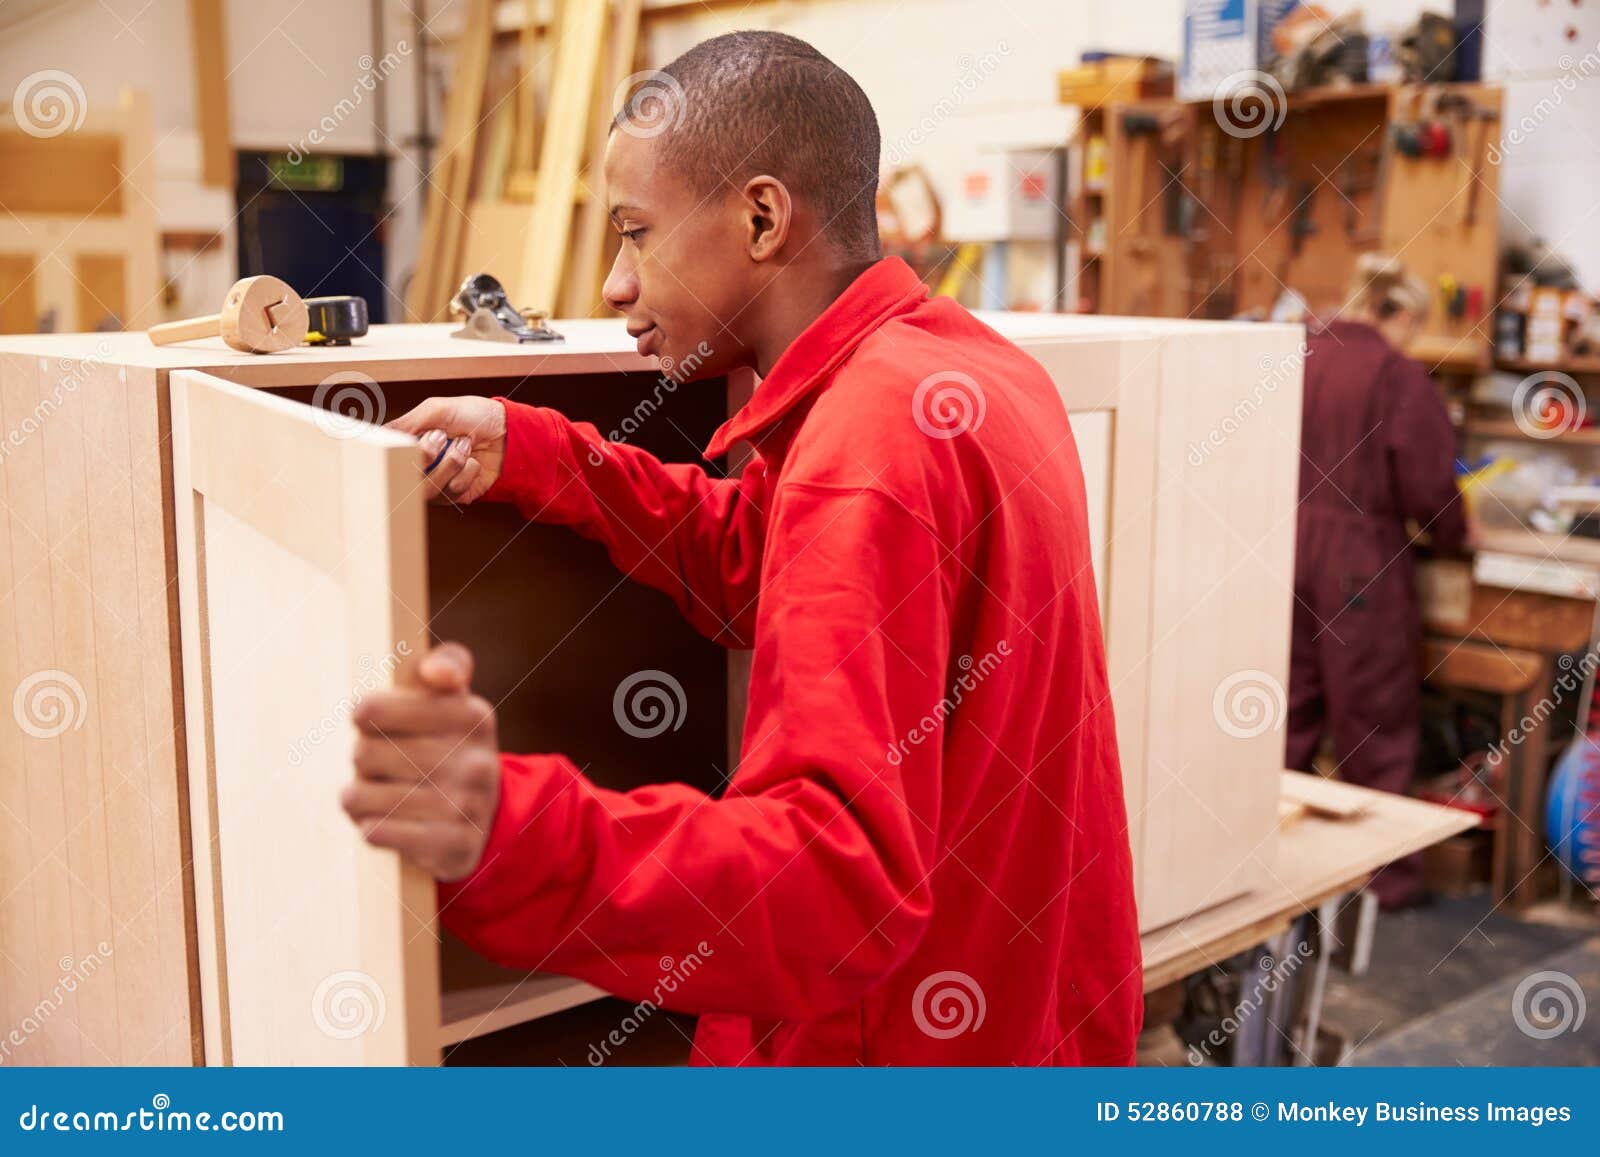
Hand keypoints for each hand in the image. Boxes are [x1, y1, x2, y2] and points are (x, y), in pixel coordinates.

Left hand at [341, 642, 500, 881]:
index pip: (374, 709)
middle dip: (361, 761)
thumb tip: (436, 671)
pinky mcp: (454, 845)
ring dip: (358, 797)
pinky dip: (370, 827)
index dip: (363, 715)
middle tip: (373, 764)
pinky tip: (377, 822)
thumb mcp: (454, 701)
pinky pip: (380, 832)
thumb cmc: (451, 746)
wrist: (488, 817)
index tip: (366, 720)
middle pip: (364, 753)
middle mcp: (475, 760)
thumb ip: (447, 664)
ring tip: (371, 795)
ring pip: (364, 796)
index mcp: (472, 715)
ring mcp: (466, 806)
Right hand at [388, 396, 506, 503]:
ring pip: (429, 489)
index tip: (413, 437)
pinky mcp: (456, 495)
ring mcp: (436, 483)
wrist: (506, 429)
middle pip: (404, 479)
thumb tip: (379, 436)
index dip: (396, 453)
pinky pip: (453, 492)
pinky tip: (473, 460)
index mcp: (408, 445)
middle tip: (441, 436)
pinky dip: (467, 473)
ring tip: (464, 444)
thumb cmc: (471, 415)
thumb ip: (407, 423)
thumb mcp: (436, 409)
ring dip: (452, 462)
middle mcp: (418, 467)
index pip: (386, 460)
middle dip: (426, 455)